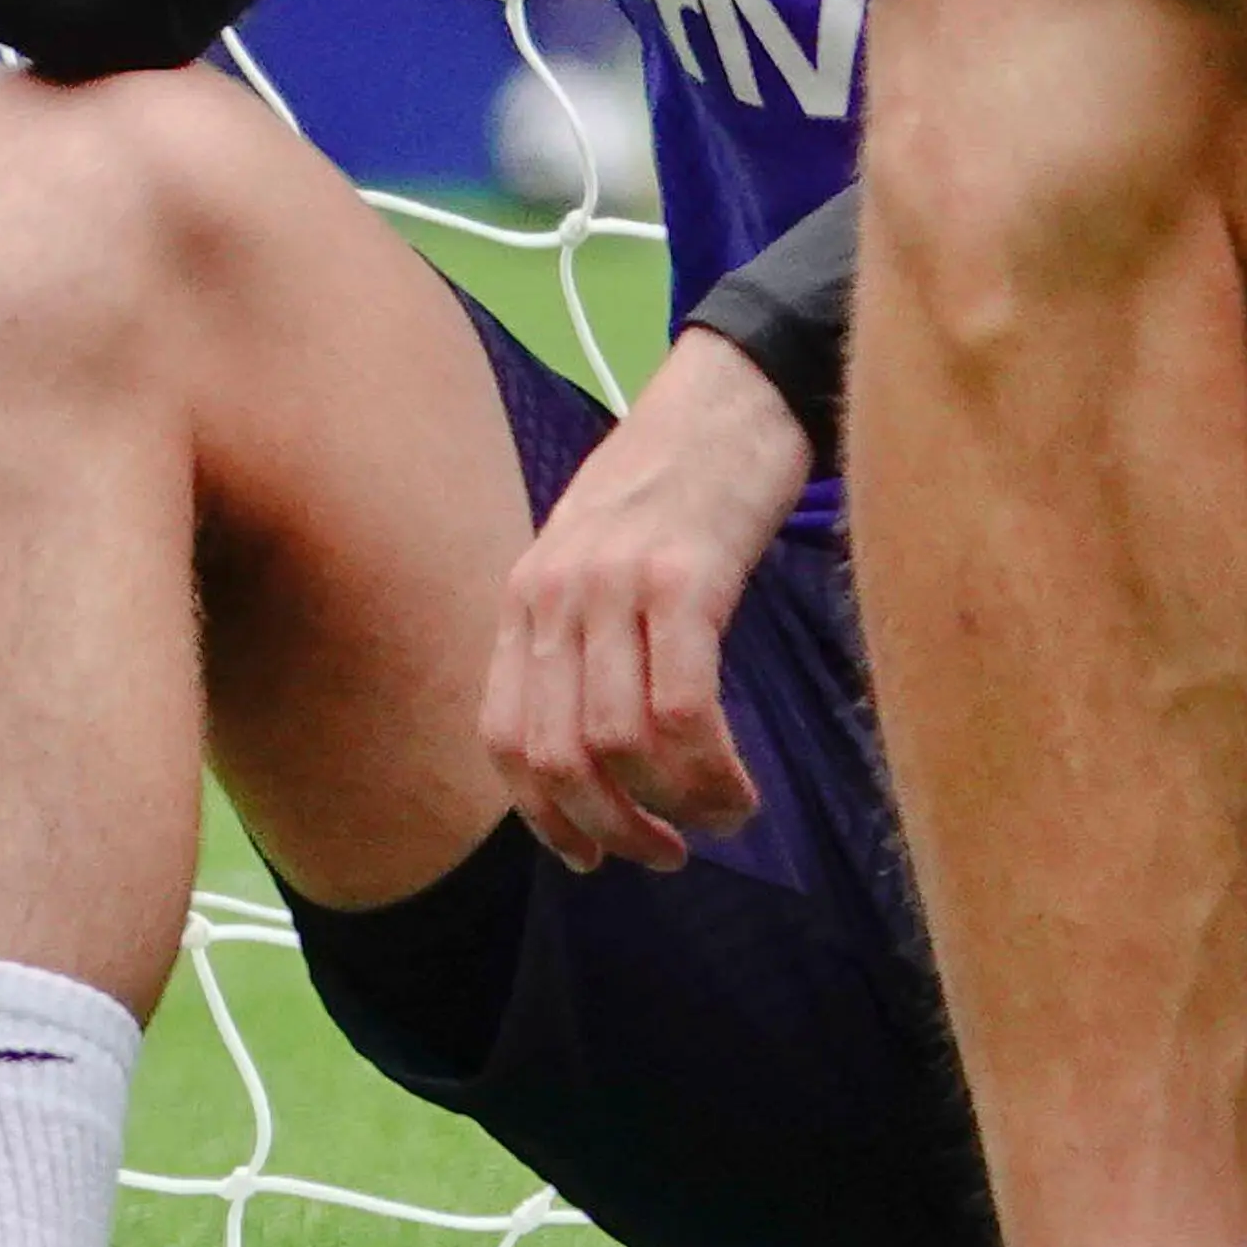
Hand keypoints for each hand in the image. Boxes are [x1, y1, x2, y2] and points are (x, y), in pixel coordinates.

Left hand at [478, 326, 812, 872]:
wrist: (736, 390)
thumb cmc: (681, 483)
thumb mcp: (600, 556)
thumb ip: (581, 636)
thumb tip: (595, 750)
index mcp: (527, 595)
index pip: (504, 737)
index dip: (544, 818)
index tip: (594, 856)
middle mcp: (554, 592)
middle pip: (557, 755)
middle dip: (613, 829)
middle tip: (668, 853)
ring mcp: (614, 583)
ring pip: (618, 742)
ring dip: (675, 807)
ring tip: (723, 817)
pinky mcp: (685, 576)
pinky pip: (682, 705)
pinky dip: (712, 769)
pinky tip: (741, 786)